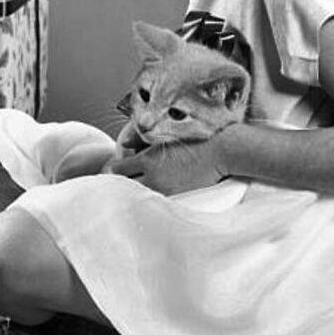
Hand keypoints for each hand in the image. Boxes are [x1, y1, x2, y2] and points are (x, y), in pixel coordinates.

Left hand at [105, 139, 225, 195]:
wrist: (221, 152)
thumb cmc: (195, 139)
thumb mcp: (165, 133)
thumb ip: (142, 140)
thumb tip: (124, 144)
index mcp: (149, 160)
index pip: (116, 170)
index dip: (112, 169)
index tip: (114, 168)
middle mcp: (155, 178)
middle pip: (123, 187)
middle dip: (120, 182)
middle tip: (121, 179)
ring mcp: (166, 191)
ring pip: (138, 196)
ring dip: (135, 191)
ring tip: (137, 186)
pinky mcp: (178, 199)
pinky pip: (156, 201)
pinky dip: (151, 197)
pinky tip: (153, 192)